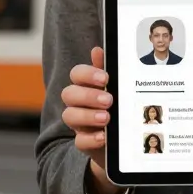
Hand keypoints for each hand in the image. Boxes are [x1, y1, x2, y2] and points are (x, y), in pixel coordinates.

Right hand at [60, 46, 122, 193]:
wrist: (123, 139)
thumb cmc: (118, 107)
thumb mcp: (117, 88)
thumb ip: (108, 70)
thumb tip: (97, 50)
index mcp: (86, 85)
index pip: (76, 74)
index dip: (87, 74)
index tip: (105, 78)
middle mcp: (78, 103)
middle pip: (69, 94)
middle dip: (88, 95)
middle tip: (108, 100)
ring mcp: (79, 123)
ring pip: (69, 116)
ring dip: (87, 116)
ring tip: (107, 118)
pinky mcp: (84, 142)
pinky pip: (79, 141)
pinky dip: (91, 139)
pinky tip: (104, 136)